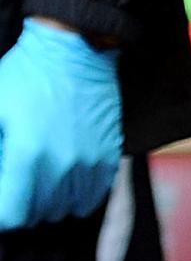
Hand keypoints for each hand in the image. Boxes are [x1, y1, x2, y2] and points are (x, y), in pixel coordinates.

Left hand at [0, 19, 122, 229]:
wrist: (78, 46)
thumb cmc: (27, 75)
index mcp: (29, 154)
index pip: (12, 214)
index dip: (2, 211)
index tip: (1, 194)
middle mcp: (63, 163)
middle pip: (39, 214)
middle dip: (22, 205)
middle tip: (16, 184)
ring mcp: (91, 159)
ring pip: (67, 208)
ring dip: (50, 203)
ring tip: (40, 183)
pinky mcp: (110, 151)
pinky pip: (96, 194)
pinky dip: (79, 195)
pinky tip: (66, 180)